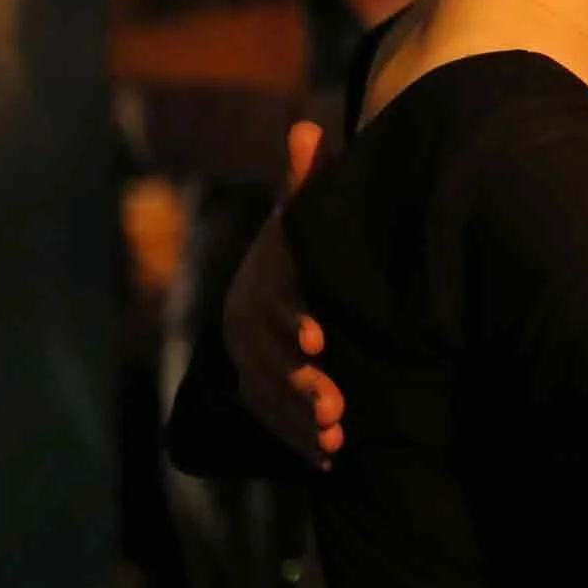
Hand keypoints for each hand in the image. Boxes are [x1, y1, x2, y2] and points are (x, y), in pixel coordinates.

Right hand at [223, 121, 345, 464]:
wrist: (281, 282)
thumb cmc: (306, 246)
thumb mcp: (306, 215)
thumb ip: (310, 181)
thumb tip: (307, 127)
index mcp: (264, 285)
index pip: (274, 303)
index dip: (295, 321)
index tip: (320, 339)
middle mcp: (249, 328)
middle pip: (271, 359)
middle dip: (302, 384)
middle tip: (337, 405)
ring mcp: (251, 364)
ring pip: (271, 398)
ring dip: (303, 422)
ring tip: (339, 439)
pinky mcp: (260, 394)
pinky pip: (274, 422)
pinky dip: (300, 443)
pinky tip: (333, 460)